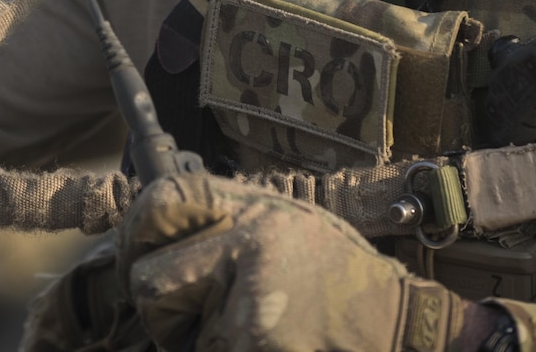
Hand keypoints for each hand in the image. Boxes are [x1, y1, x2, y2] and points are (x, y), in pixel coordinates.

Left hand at [118, 173, 477, 351]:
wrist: (396, 321)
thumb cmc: (338, 276)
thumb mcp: (287, 222)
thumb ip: (229, 220)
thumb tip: (157, 226)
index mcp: (253, 208)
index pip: (166, 199)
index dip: (138, 227)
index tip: (140, 250)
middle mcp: (246, 244)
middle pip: (149, 278)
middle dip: (157, 306)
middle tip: (180, 314)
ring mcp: (249, 297)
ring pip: (170, 330)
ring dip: (187, 340)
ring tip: (232, 332)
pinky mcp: (251, 340)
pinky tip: (256, 346)